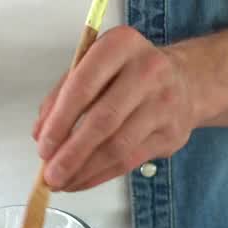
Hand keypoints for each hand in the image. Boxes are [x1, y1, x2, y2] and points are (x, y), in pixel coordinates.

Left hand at [32, 26, 196, 191]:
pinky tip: (82, 181)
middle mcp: (147, 70)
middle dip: (71, 153)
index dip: (60, 121)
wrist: (186, 80)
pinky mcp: (172, 133)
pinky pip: (130, 161)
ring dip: (84, 170)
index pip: (83, 86)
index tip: (43, 146)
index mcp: (120, 45)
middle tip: (50, 174)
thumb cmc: (127, 73)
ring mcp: (164, 103)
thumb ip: (63, 95)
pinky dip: (101, 175)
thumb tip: (41, 134)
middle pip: (103, 120)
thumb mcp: (94, 67)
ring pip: (118, 146)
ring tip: (62, 182)